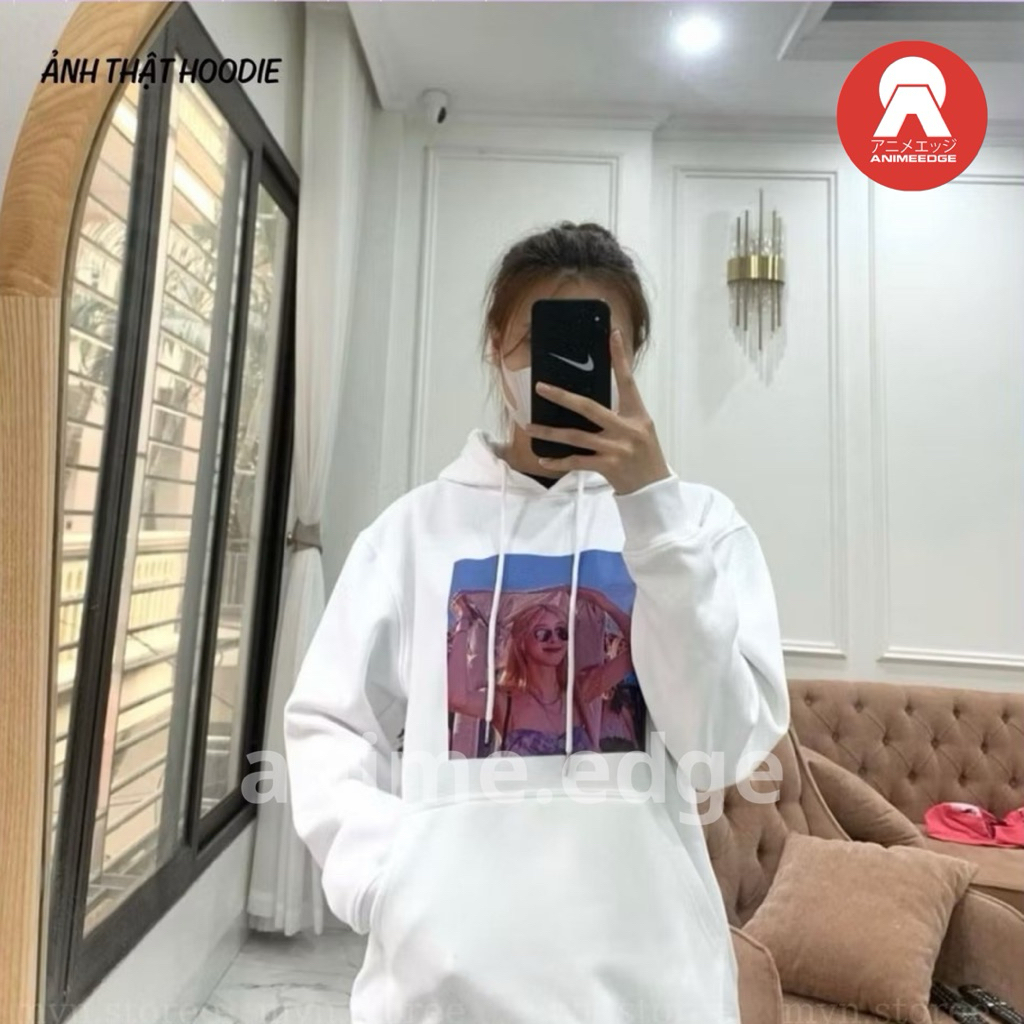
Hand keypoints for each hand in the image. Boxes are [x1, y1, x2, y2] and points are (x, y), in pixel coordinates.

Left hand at [525, 329, 670, 494]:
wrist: (653, 488)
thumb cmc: (645, 454)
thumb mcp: (640, 428)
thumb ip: (620, 414)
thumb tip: (588, 401)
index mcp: (637, 415)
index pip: (627, 381)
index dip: (619, 358)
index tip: (611, 335)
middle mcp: (626, 429)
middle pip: (589, 408)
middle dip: (562, 397)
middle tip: (541, 387)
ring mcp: (616, 449)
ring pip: (576, 437)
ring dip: (550, 433)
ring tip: (530, 427)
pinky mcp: (607, 467)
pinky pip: (577, 461)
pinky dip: (559, 461)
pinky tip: (544, 459)